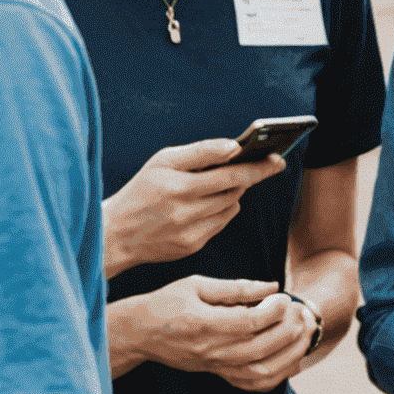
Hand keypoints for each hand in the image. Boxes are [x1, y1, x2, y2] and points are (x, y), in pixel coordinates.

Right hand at [103, 140, 284, 275]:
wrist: (116, 233)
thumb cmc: (144, 188)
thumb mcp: (163, 161)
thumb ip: (200, 152)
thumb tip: (234, 147)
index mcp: (176, 185)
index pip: (228, 172)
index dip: (256, 166)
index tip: (278, 158)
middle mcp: (183, 210)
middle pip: (233, 189)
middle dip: (253, 175)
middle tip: (272, 163)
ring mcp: (189, 231)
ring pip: (231, 205)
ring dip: (235, 191)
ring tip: (232, 179)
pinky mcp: (192, 246)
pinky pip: (222, 222)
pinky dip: (223, 209)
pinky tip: (214, 201)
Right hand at [125, 276, 315, 390]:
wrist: (140, 333)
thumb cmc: (168, 302)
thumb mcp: (198, 284)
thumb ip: (237, 287)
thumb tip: (273, 286)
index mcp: (206, 324)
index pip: (250, 322)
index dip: (274, 310)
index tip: (284, 296)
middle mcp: (212, 350)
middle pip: (262, 347)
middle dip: (290, 330)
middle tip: (301, 312)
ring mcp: (215, 366)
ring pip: (261, 370)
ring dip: (290, 354)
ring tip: (304, 334)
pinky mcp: (217, 374)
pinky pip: (252, 384)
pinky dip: (277, 375)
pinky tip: (291, 359)